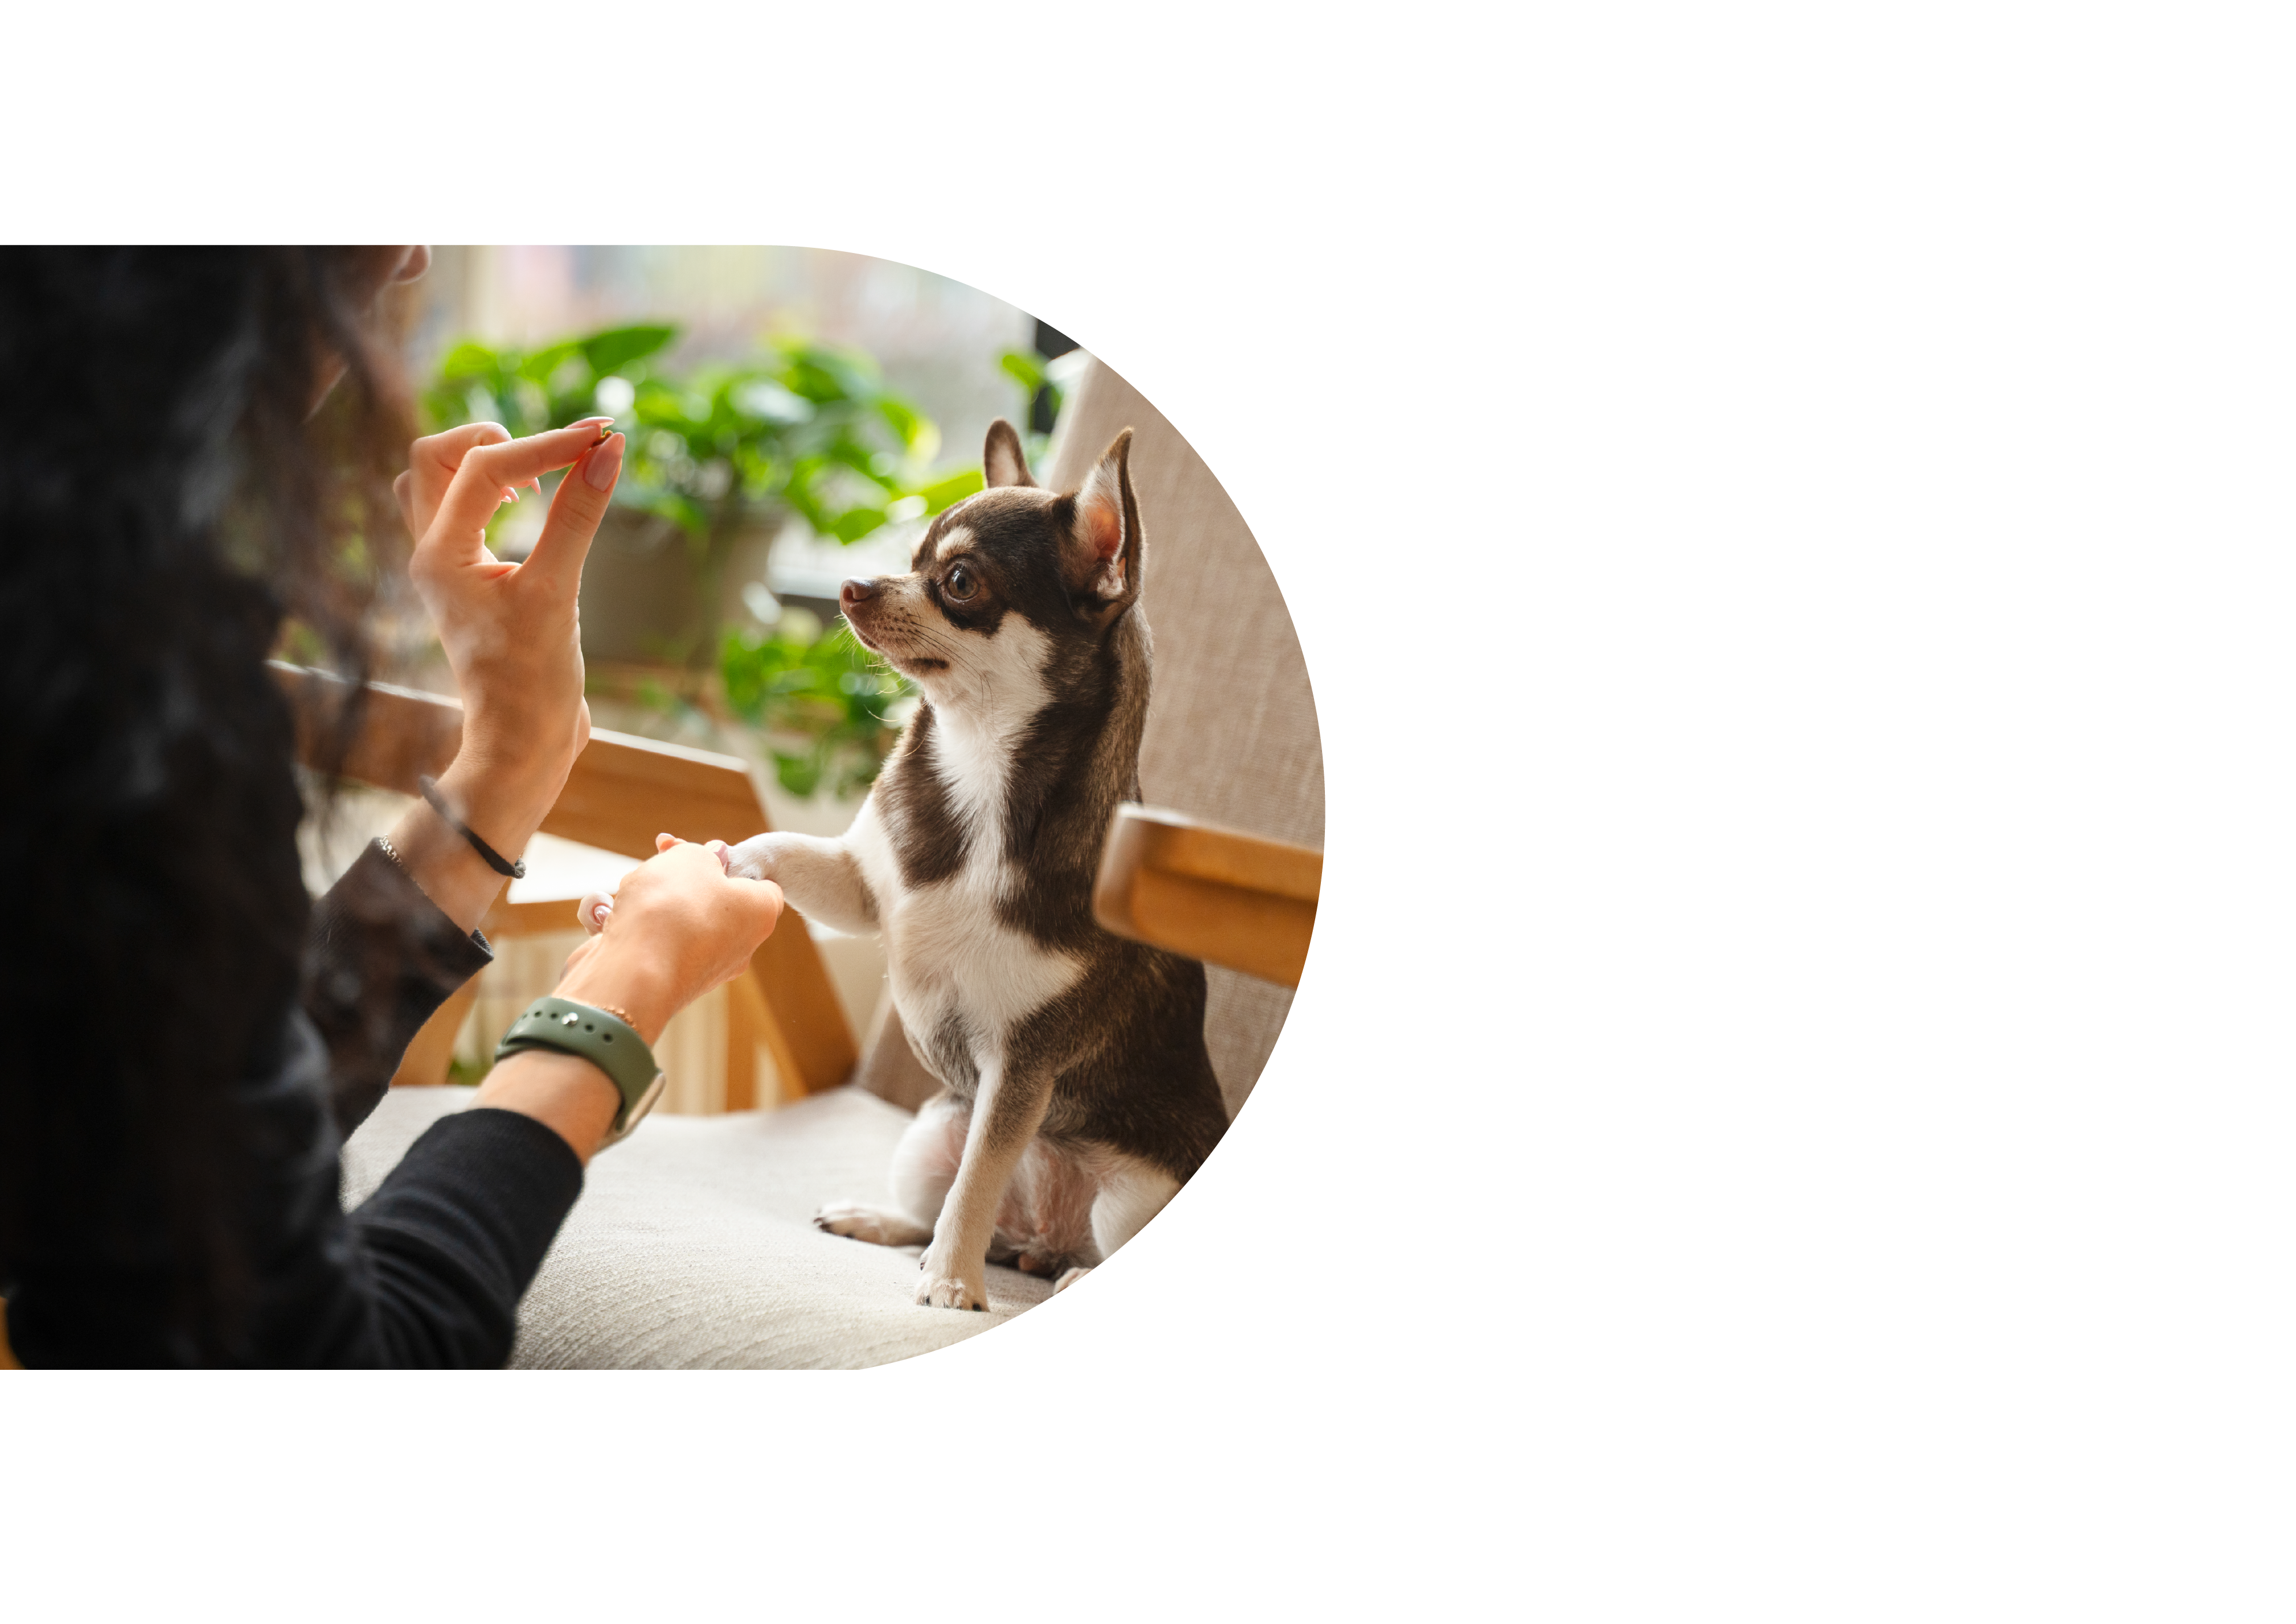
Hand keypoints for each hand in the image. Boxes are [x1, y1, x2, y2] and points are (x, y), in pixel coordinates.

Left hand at [395, 419, 623, 845]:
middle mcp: (430, 553)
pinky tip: (535, 505)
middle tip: (557, 454)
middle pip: (435, 455)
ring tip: (539, 478)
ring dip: (485, 461)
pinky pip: (460, 511)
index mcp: (439, 555)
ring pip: (438, 480)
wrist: (522, 745)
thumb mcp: (558, 593)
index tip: (604, 438)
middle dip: (498, 439)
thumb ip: (579, 517)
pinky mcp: (468, 579)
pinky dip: (491, 491)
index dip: (547, 445)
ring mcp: (445, 566)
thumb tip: (609, 451)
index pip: (484, 467)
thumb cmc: (533, 682)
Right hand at [554, 836, 784, 1043]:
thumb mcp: (692, 858)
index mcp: (759, 915)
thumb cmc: (672, 910)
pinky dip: (629, 926)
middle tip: (661, 858)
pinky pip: (648, 942)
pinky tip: (610, 917)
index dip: (730, 861)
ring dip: (649, 898)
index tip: (702, 851)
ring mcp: (701, 967)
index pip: (760, 883)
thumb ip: (703, 853)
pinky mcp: (664, 980)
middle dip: (681, 876)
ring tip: (632, 891)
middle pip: (711, 899)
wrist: (631, 973)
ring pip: (675, 919)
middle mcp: (738, 947)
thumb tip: (710, 857)